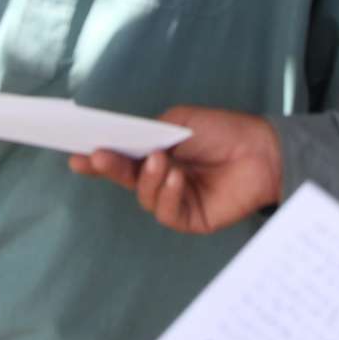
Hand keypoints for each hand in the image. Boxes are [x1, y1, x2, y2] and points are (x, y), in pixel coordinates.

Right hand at [69, 106, 282, 234]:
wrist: (262, 150)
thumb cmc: (224, 131)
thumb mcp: (180, 121)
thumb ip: (150, 131)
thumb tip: (125, 140)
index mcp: (157, 153)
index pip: (122, 158)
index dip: (99, 159)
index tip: (76, 154)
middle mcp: (162, 178)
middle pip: (127, 178)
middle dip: (110, 167)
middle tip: (97, 156)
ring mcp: (175, 199)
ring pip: (144, 197)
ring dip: (149, 178)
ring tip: (162, 160)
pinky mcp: (190, 218)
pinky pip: (167, 212)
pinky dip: (168, 194)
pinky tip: (177, 178)